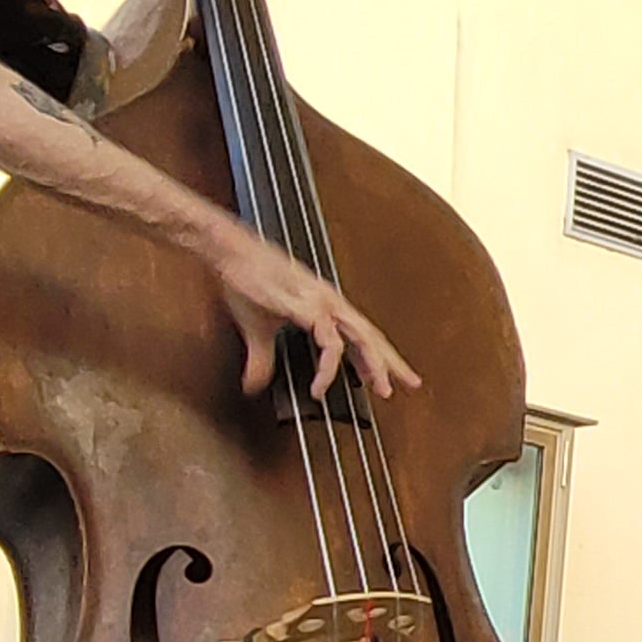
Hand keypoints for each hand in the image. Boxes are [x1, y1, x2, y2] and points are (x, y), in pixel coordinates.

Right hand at [203, 222, 420, 403]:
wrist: (230, 252)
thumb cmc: (246, 282)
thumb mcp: (257, 330)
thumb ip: (262, 359)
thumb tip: (253, 385)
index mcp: (325, 305)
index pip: (362, 334)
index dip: (380, 356)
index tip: (392, 377)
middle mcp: (331, 301)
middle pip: (372, 336)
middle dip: (392, 362)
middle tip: (411, 383)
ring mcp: (322, 302)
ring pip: (361, 338)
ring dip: (374, 365)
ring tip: (380, 389)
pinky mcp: (307, 306)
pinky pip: (329, 343)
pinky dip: (329, 368)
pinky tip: (321, 385)